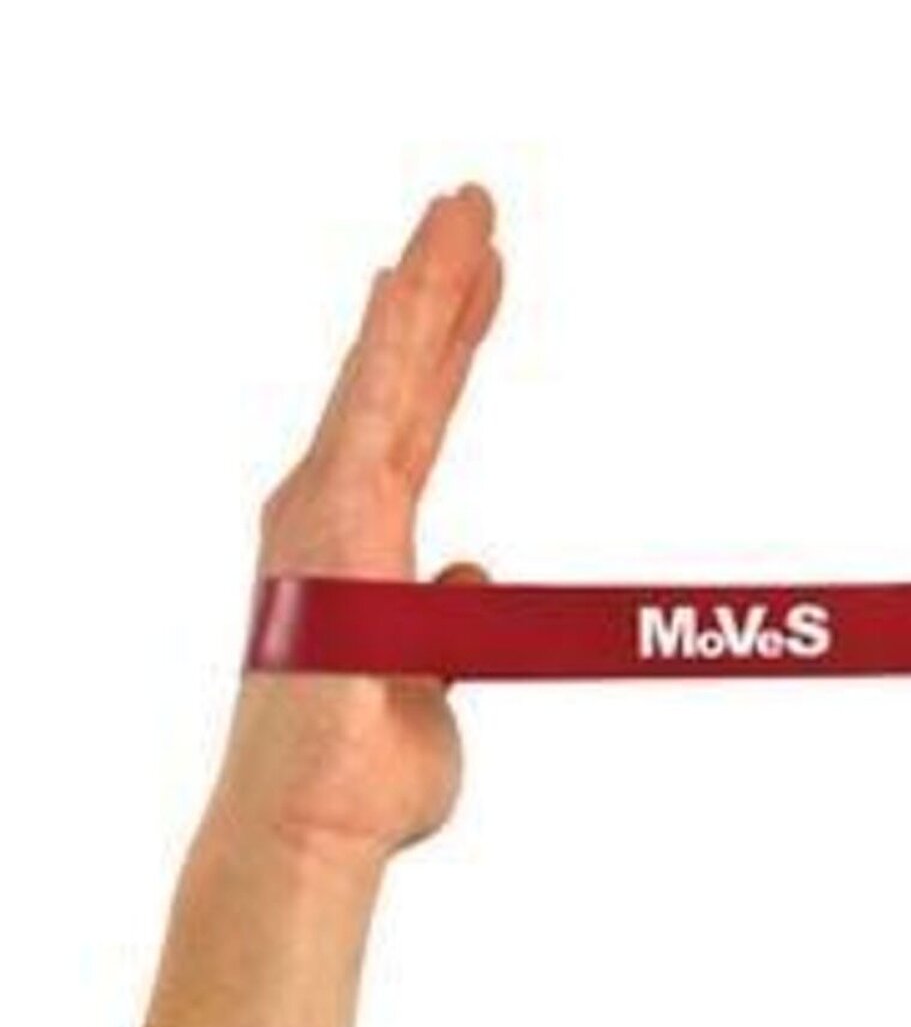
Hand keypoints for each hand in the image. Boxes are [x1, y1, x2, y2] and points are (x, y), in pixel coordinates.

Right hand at [217, 185, 502, 864]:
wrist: (318, 817)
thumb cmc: (362, 767)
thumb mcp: (431, 676)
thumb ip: (449, 616)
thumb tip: (469, 574)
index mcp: (361, 537)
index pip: (418, 419)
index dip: (448, 347)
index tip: (476, 287)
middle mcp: (335, 506)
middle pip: (403, 375)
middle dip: (438, 289)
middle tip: (472, 211)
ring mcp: (330, 503)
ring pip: (391, 368)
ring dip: (426, 284)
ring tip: (464, 209)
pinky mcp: (336, 511)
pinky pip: (376, 401)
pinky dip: (398, 333)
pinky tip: (417, 271)